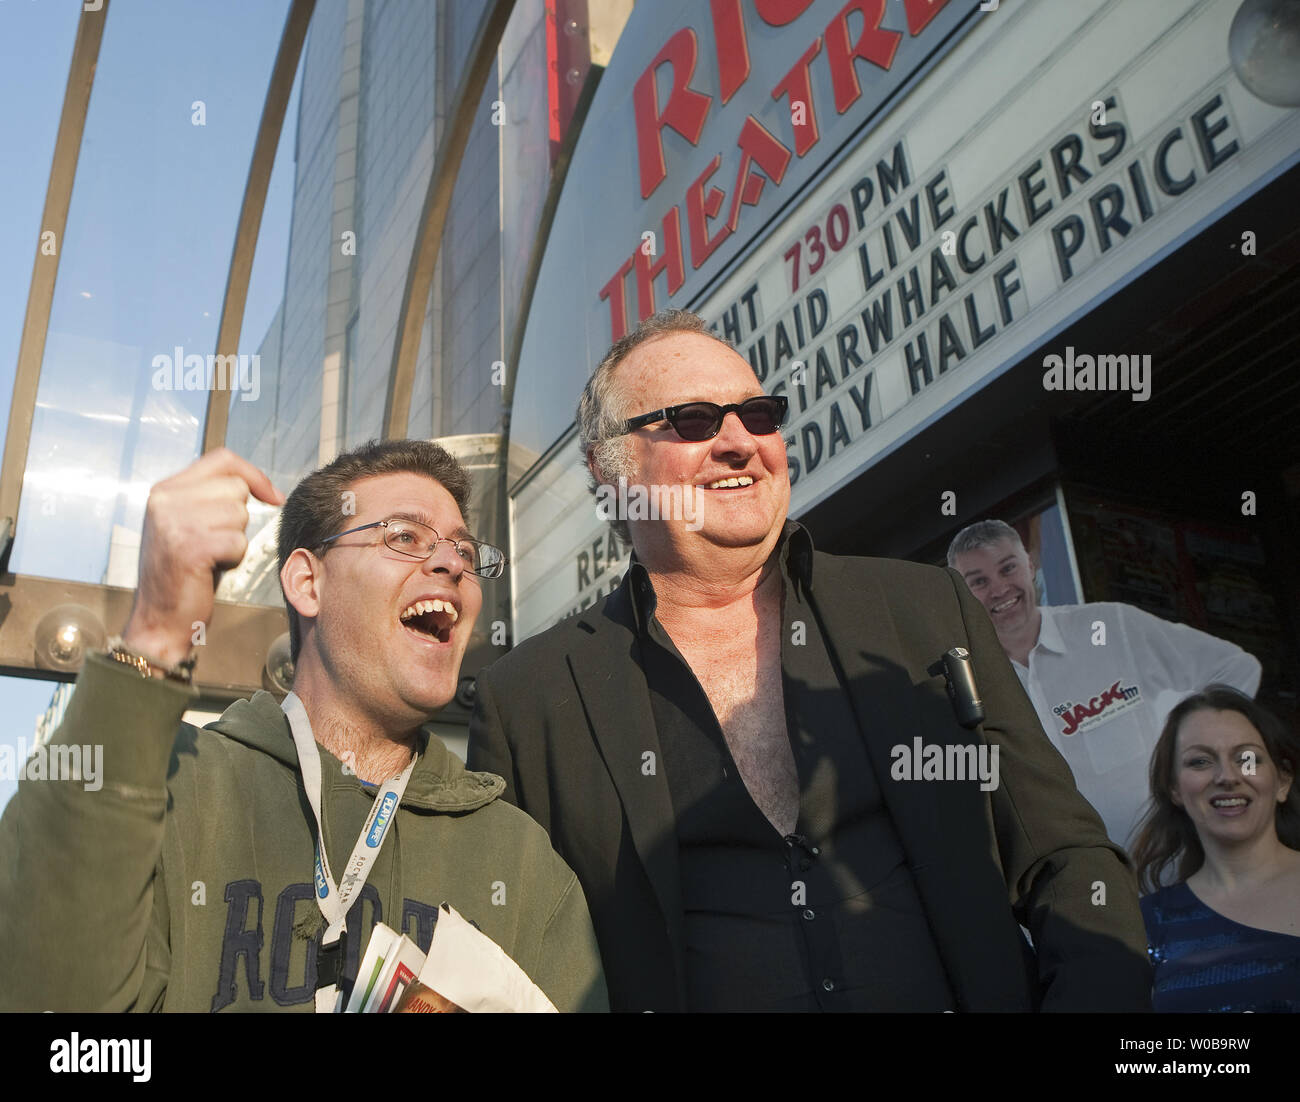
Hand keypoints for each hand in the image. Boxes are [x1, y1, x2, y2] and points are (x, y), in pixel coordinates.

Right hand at [122, 448, 283, 668]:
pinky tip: (209, 569)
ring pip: (239, 514)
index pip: (222, 460)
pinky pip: (237, 541)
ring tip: (208, 557)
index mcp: (164, 490)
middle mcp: (164, 500)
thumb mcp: (189, 523)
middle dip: (238, 518)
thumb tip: (260, 484)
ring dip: (235, 540)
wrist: (158, 619)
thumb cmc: (183, 574)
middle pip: (236, 487)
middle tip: (213, 543)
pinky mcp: (188, 546)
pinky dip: (233, 558)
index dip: (254, 474)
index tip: (273, 496)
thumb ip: (210, 497)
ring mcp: (174, 522)